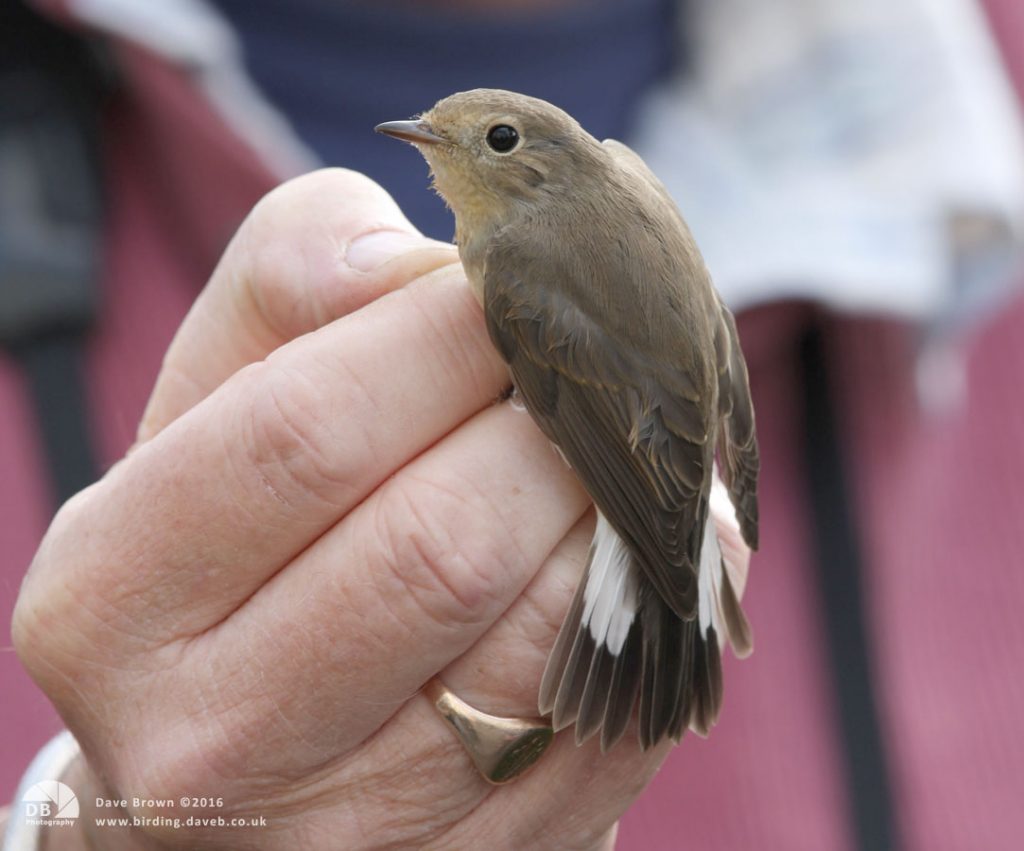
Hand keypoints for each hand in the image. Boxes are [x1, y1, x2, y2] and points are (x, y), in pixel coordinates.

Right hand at [12, 170, 711, 848]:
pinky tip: (626, 561)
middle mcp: (214, 739)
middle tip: (569, 378)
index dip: (442, 337)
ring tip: (607, 463)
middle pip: (443, 541)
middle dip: (546, 426)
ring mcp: (353, 828)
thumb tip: (416, 265)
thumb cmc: (244, 532)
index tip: (509, 289)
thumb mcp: (218, 395)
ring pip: (547, 634)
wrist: (254, 731)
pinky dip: (645, 614)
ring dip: (614, 517)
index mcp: (114, 597)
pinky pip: (606, 718)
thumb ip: (292, 282)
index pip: (306, 431)